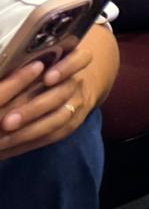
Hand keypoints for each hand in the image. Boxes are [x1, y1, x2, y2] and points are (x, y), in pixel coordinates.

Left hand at [0, 26, 116, 159]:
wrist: (77, 84)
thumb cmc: (50, 66)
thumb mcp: (46, 58)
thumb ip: (28, 64)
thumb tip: (4, 75)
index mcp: (73, 60)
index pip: (80, 59)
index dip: (66, 69)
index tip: (48, 78)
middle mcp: (77, 83)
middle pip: (60, 96)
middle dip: (33, 110)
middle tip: (7, 122)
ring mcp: (77, 104)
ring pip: (58, 120)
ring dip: (29, 132)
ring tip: (3, 141)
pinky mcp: (73, 123)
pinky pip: (53, 136)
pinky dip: (28, 143)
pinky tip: (8, 150)